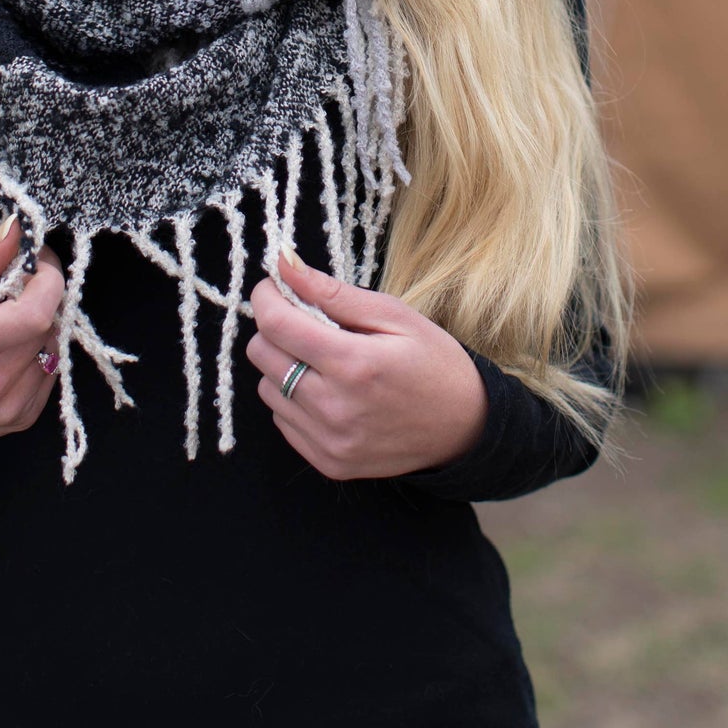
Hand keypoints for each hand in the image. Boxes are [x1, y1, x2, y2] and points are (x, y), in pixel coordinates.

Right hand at [0, 218, 66, 459]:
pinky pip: (51, 371)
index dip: (48, 278)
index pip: (36, 312)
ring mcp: (10, 407)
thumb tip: (15, 230)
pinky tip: (8, 349)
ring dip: (39, 325)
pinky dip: (38, 351)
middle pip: (48, 325)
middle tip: (14, 289)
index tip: (36, 260)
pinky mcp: (22, 419)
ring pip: (54, 346)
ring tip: (5, 322)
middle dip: (40, 297)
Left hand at [244, 249, 488, 480]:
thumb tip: (285, 265)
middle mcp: (334, 408)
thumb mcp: (395, 315)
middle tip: (305, 321)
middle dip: (275, 328)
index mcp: (353, 364)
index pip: (276, 325)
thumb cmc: (434, 362)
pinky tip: (327, 390)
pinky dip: (294, 399)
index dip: (266, 297)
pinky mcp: (328, 462)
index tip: (273, 285)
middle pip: (262, 356)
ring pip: (267, 389)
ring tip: (322, 359)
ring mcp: (329, 441)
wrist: (465, 427)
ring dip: (284, 365)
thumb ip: (335, 293)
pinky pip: (283, 421)